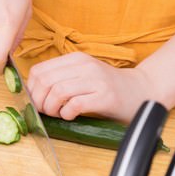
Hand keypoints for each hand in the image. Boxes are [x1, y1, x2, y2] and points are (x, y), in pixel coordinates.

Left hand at [26, 25, 174, 121]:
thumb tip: (33, 93)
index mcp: (75, 59)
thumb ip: (61, 79)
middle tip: (46, 111)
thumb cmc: (109, 88)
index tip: (36, 102)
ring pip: (58, 92)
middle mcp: (85, 66)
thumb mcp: (82, 75)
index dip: (31, 89)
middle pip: (45, 81)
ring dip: (52, 108)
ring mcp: (96, 80)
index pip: (39, 71)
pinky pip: (75, 104)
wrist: (143, 91)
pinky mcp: (105, 96)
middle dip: (39, 101)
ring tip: (58, 114)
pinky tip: (71, 116)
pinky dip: (67, 113)